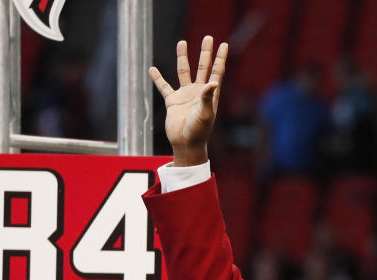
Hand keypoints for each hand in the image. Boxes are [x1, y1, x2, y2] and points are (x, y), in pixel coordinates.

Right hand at [149, 36, 228, 165]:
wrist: (185, 144)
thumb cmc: (198, 131)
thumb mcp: (205, 114)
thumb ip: (207, 98)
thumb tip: (213, 82)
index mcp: (209, 94)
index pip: (216, 72)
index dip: (220, 58)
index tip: (224, 44)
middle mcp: (198, 92)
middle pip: (203, 67)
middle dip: (205, 53)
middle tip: (208, 37)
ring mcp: (185, 95)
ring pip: (183, 72)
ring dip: (183, 58)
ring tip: (181, 42)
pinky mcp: (172, 101)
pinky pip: (164, 87)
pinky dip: (158, 78)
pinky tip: (152, 69)